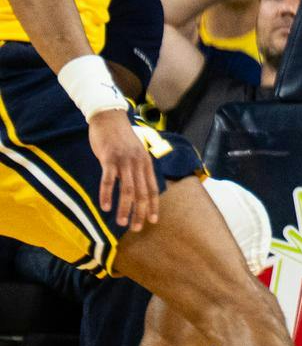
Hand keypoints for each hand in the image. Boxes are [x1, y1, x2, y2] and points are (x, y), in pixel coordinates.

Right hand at [90, 111, 159, 230]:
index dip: (153, 205)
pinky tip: (104, 207)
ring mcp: (124, 160)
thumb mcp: (135, 152)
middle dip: (140, 212)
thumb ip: (137, 168)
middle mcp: (138, 162)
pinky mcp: (109, 158)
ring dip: (125, 208)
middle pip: (142, 192)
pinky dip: (107, 194)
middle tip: (136, 228)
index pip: (153, 188)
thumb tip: (138, 186)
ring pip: (127, 189)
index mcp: (146, 162)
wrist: (109, 117)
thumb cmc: (120, 137)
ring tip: (121, 223)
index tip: (153, 220)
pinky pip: (108, 180)